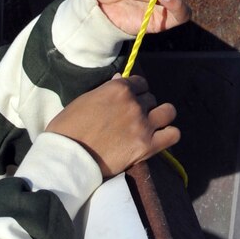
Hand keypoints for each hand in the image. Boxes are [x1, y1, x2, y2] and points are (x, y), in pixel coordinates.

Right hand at [47, 73, 178, 178]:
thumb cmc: (67, 129)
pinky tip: (158, 139)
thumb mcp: (84, 100)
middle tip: (133, 119)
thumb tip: (120, 80)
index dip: (135, 92)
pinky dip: (168, 135)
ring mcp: (142, 124)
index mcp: (118, 88)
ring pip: (168, 112)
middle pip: (151, 98)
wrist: (68, 158)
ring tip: (151, 126)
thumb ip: (106, 91)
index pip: (140, 83)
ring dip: (160, 117)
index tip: (129, 102)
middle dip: (144, 106)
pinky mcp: (146, 146)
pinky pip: (172, 135)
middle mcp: (134, 103)